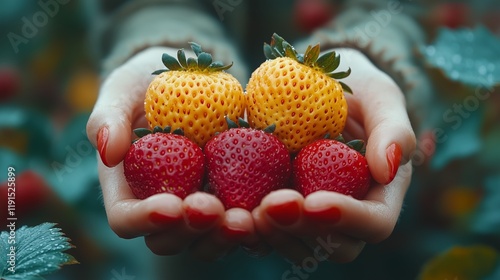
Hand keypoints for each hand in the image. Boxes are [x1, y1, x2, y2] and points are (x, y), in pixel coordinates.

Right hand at [86, 47, 255, 259]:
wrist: (185, 79)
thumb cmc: (144, 85)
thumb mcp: (121, 91)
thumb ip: (108, 119)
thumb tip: (108, 151)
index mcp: (127, 188)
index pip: (126, 219)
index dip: (146, 221)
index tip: (171, 204)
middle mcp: (161, 205)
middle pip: (169, 240)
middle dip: (191, 231)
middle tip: (213, 210)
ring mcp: (196, 204)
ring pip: (207, 240)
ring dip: (225, 235)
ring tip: (246, 217)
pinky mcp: (229, 195)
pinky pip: (241, 219)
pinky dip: (255, 220)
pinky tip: (272, 204)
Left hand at [252, 48, 415, 262]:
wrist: (318, 85)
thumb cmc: (357, 90)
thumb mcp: (380, 96)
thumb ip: (393, 129)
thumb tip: (388, 168)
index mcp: (379, 193)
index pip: (374, 223)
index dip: (346, 219)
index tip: (315, 201)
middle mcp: (348, 212)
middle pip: (334, 246)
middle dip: (302, 230)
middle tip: (270, 206)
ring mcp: (313, 214)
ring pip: (298, 246)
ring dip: (272, 234)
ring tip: (247, 211)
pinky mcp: (282, 207)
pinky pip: (268, 230)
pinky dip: (249, 225)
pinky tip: (229, 207)